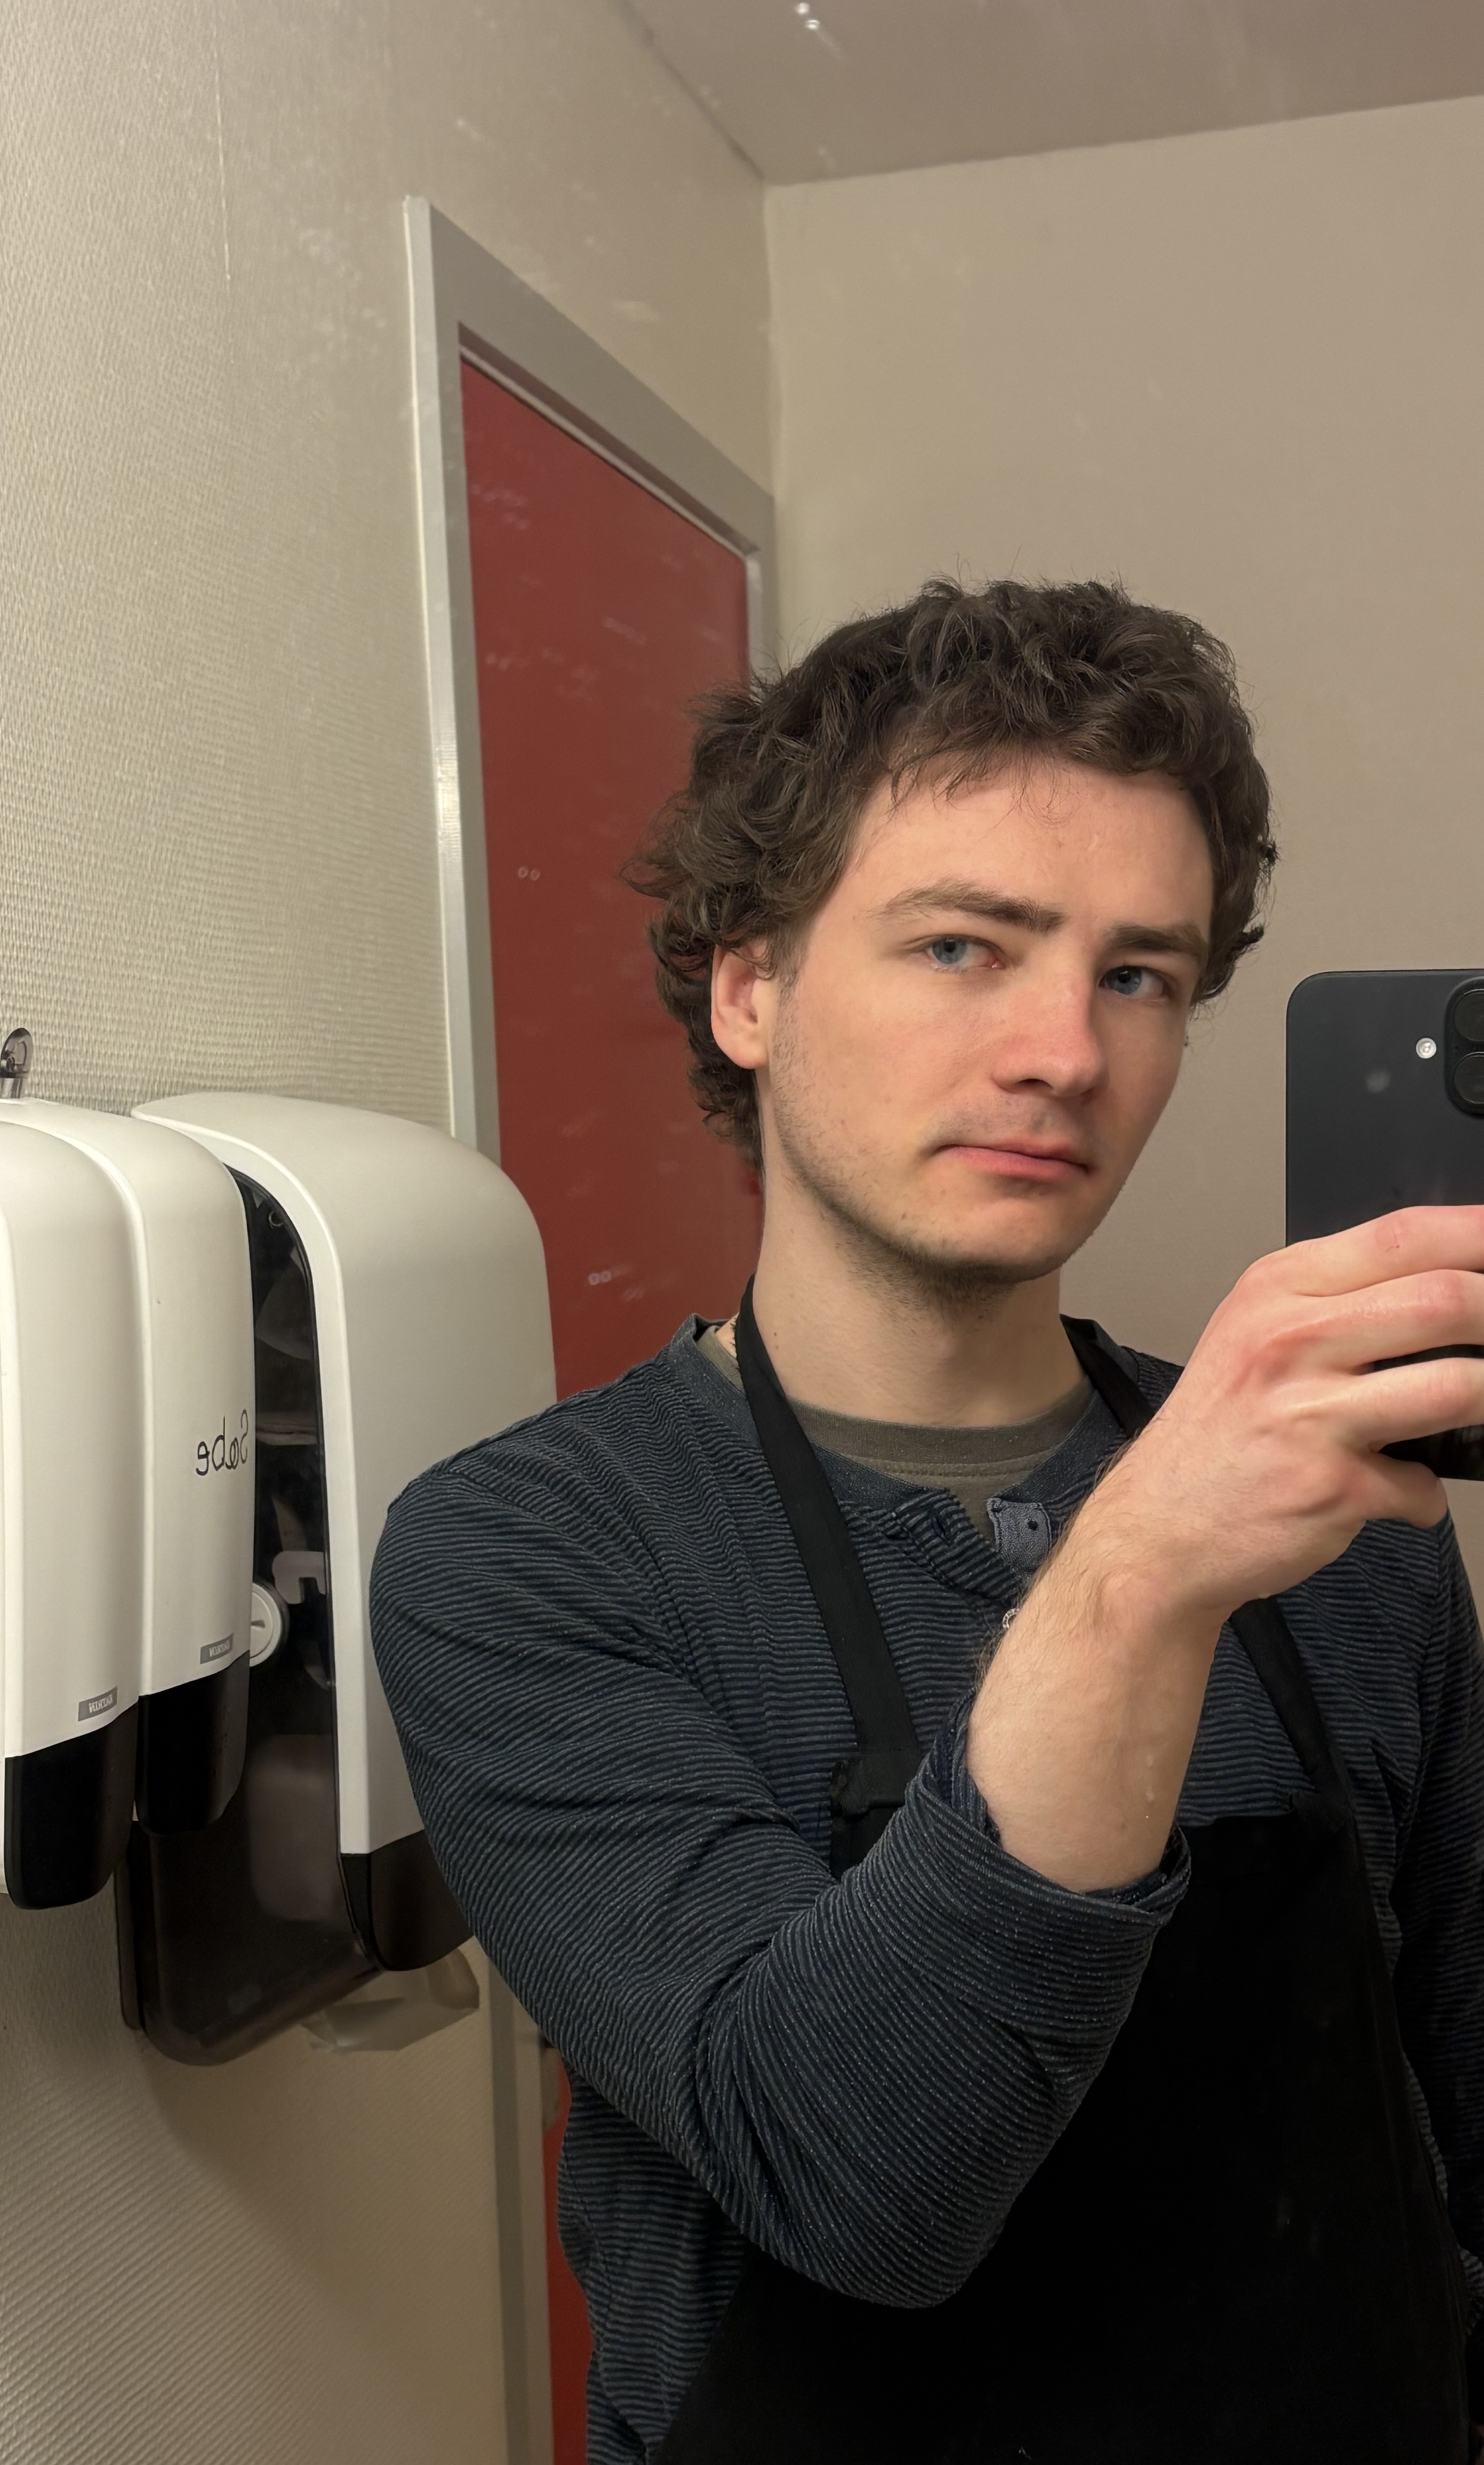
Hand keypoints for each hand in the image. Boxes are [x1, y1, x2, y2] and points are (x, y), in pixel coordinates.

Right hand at [1078, 1206, 1483, 1626]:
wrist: (1159, 1526)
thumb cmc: (1219, 1433)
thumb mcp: (1255, 1335)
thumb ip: (1340, 1304)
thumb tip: (1448, 1289)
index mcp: (1277, 1290)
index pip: (1403, 1235)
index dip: (1478, 1235)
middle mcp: (1290, 1340)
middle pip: (1443, 1299)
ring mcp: (1310, 1413)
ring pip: (1456, 1386)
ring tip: (1476, 1409)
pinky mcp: (1331, 1485)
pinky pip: (1421, 1484)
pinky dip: (1422, 1495)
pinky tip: (1395, 1490)